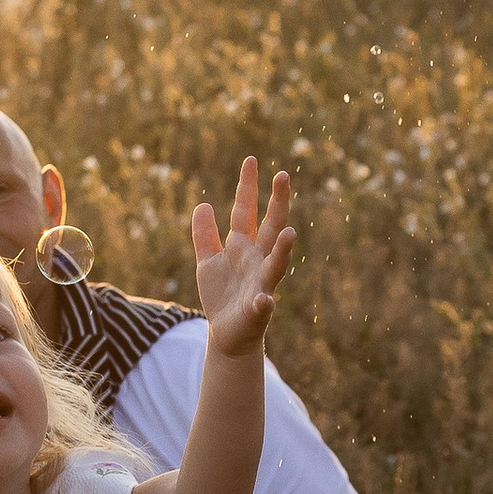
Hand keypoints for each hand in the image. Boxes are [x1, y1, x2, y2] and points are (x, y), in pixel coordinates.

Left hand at [190, 159, 294, 356]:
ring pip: (276, 264)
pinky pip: (262, 306)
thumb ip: (205, 235)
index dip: (247, 187)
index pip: (246, 210)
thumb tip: (203, 204)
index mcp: (243, 246)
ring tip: (289, 234)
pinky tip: (263, 299)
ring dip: (283, 250)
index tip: (251, 160)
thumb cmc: (221, 295)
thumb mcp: (208, 261)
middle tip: (283, 176)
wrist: (227, 333)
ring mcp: (261, 284)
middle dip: (278, 202)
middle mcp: (257, 260)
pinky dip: (263, 303)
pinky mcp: (257, 311)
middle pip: (270, 227)